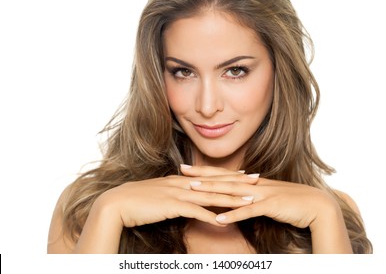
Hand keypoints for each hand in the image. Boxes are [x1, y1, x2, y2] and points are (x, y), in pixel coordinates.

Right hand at [95, 166, 256, 227]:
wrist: (118, 203)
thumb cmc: (138, 200)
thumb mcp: (160, 193)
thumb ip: (174, 193)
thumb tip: (186, 197)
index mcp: (180, 179)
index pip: (210, 176)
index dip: (229, 175)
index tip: (245, 174)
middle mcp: (182, 183)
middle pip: (216, 183)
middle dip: (238, 182)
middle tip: (258, 180)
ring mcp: (178, 193)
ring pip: (211, 196)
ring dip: (232, 199)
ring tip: (250, 201)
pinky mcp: (172, 206)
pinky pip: (195, 212)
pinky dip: (211, 217)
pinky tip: (224, 221)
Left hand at [183, 167, 339, 229]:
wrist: (316, 205)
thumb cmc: (291, 203)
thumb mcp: (268, 196)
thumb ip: (252, 196)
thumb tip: (236, 198)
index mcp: (252, 182)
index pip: (224, 174)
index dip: (205, 171)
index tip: (187, 168)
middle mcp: (254, 185)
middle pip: (224, 178)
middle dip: (202, 175)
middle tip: (182, 172)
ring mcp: (262, 194)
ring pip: (233, 192)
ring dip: (212, 191)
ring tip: (193, 191)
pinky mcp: (270, 206)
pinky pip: (249, 211)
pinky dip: (234, 214)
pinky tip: (219, 218)